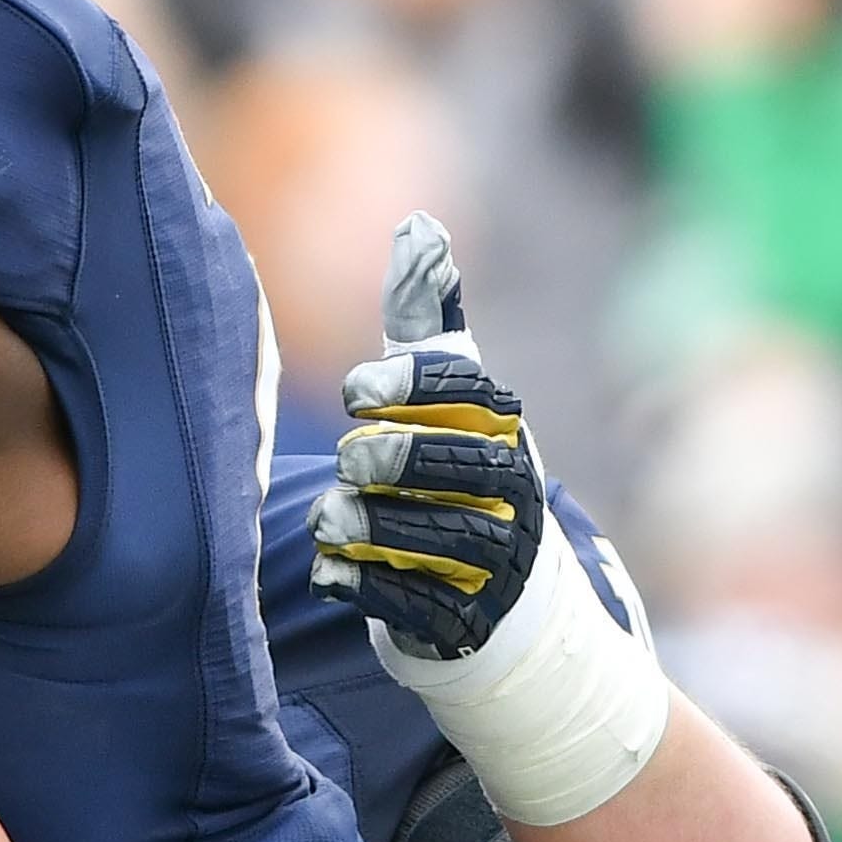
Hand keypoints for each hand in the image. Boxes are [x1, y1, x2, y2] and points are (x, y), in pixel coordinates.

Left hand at [309, 213, 541, 659]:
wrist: (499, 586)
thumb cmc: (457, 466)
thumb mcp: (445, 393)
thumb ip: (426, 318)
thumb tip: (419, 224)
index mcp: (503, 429)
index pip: (471, 395)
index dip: (413, 387)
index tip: (358, 388)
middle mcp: (510, 493)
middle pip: (460, 470)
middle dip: (397, 460)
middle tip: (352, 458)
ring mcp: (492, 561)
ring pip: (435, 538)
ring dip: (372, 524)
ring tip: (333, 513)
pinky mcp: (463, 617)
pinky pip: (413, 602)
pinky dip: (365, 584)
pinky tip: (330, 568)